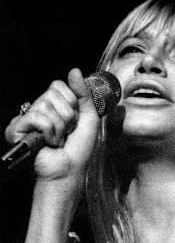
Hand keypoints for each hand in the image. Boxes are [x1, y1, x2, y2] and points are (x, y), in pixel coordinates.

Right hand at [4, 68, 99, 193]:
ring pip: (46, 106)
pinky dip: (48, 132)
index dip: (71, 104)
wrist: (68, 171)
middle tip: (66, 133)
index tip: (74, 122)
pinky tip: (47, 143)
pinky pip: (37, 118)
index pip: (58, 85)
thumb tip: (75, 71)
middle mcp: (39, 109)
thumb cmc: (78, 151)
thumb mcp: (89, 118)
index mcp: (54, 105)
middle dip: (66, 116)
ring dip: (58, 128)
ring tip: (57, 140)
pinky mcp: (17, 128)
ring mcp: (27, 118)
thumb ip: (84, 94)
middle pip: (51, 93)